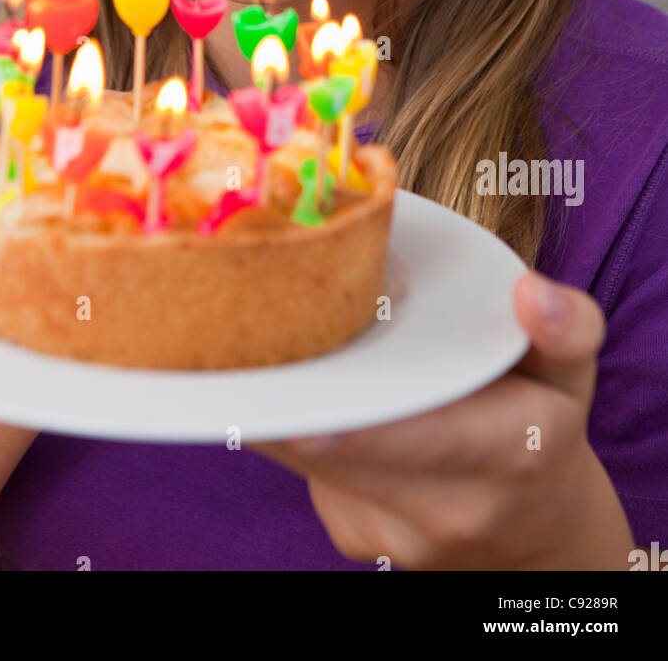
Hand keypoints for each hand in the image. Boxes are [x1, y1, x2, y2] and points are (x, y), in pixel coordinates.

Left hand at [248, 271, 634, 569]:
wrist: (533, 532)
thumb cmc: (542, 426)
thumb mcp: (569, 374)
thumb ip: (566, 328)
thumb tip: (532, 291)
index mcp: (510, 454)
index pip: (419, 434)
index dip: (349, 416)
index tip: (295, 385)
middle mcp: (450, 509)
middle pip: (341, 447)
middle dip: (299, 393)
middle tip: (260, 335)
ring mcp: (396, 537)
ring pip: (311, 458)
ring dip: (292, 406)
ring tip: (278, 351)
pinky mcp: (356, 539)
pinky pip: (309, 473)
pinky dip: (301, 431)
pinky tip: (316, 397)